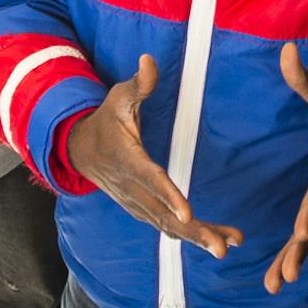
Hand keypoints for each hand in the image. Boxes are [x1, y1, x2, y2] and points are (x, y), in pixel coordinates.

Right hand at [65, 55, 244, 258]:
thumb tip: (149, 59)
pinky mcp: (142, 210)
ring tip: (228, 247)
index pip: (150, 179)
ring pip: (168, 226)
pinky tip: (220, 241)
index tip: (187, 213)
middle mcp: (131, 188)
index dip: (169, 196)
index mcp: (127, 160)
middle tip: (221, 248)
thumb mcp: (117, 97)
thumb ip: (138, 84)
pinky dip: (192, 236)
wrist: (79, 149)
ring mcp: (136, 203)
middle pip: (164, 214)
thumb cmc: (105, 119)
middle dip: (193, 232)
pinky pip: (168, 227)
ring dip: (198, 238)